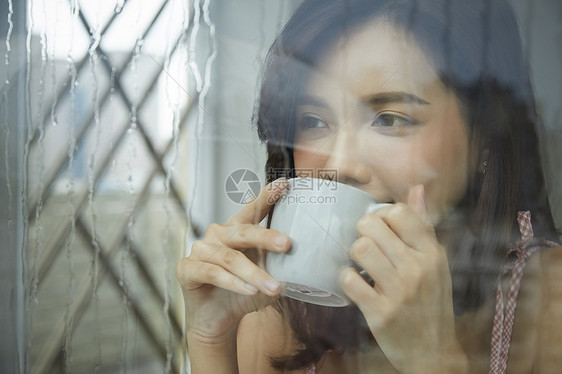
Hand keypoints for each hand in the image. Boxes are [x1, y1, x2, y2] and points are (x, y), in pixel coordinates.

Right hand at [176, 179, 291, 342]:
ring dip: (255, 274)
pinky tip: (249, 291)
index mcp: (236, 230)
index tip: (284, 185)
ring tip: (274, 288)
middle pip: (243, 231)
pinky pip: (213, 273)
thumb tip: (306, 261)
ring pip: (231, 258)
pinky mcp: (187, 268)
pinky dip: (233, 283)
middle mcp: (217, 234)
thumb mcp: (266, 275)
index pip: (252, 210)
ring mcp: (200, 250)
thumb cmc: (244, 292)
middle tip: (287, 244)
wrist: (218, 320)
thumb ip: (278, 264)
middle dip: (267, 237)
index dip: (267, 197)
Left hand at [341, 185, 467, 372]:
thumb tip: (417, 189)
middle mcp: (418, 268)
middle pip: (371, 226)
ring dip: (353, 256)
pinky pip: (349, 281)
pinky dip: (346, 280)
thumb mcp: (437, 263)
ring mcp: (399, 292)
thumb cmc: (432, 302)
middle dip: (362, 232)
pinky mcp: (381, 313)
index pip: (399, 212)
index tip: (380, 229)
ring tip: (361, 265)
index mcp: (432, 252)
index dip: (381, 215)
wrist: (434, 353)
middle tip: (366, 246)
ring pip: (359, 249)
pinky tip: (355, 284)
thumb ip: (424, 225)